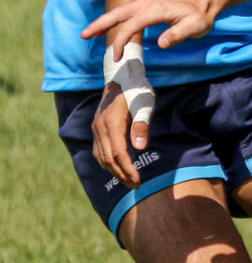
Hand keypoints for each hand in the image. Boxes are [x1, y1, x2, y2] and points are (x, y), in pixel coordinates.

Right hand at [81, 0, 219, 50]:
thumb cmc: (202, 13)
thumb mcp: (196, 26)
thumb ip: (178, 34)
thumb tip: (160, 44)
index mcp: (155, 9)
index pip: (131, 26)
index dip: (120, 42)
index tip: (117, 58)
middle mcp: (146, 2)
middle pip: (117, 14)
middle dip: (100, 24)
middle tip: (84, 35)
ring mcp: (146, 1)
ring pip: (120, 11)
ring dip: (104, 21)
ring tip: (89, 32)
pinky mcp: (148, 3)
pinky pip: (127, 11)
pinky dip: (115, 19)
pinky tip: (109, 26)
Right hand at [91, 73, 149, 187]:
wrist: (121, 76)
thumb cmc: (137, 90)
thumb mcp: (145, 105)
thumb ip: (142, 125)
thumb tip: (140, 147)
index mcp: (111, 123)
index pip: (118, 153)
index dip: (128, 169)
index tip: (138, 181)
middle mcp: (99, 127)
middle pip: (108, 158)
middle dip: (122, 174)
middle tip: (136, 186)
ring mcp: (96, 128)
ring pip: (101, 156)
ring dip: (114, 171)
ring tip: (128, 181)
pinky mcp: (96, 128)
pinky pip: (98, 150)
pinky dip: (106, 162)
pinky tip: (116, 169)